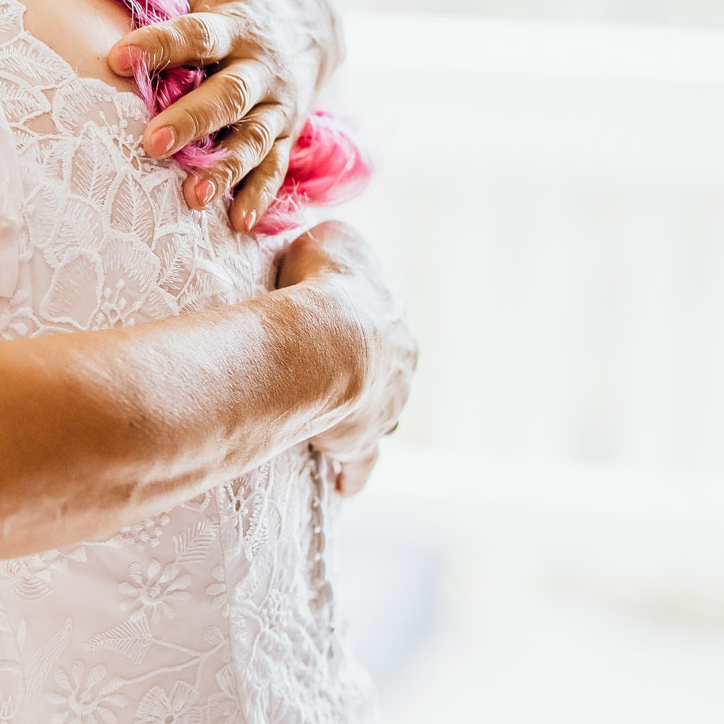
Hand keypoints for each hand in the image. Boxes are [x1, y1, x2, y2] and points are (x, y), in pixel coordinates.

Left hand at [106, 0, 345, 232]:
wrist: (315, 15)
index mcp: (234, 22)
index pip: (195, 33)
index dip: (158, 44)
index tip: (116, 56)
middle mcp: (260, 65)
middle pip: (229, 95)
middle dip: (193, 119)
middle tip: (151, 141)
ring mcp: (278, 104)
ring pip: (253, 139)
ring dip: (224, 169)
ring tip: (191, 198)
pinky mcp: (286, 131)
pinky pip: (274, 167)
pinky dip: (258, 195)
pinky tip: (235, 223)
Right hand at [273, 221, 414, 496]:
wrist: (326, 338)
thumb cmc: (325, 285)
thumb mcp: (334, 240)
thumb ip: (333, 244)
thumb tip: (322, 245)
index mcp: (397, 324)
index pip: (382, 329)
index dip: (356, 329)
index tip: (335, 332)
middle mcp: (402, 368)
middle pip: (386, 374)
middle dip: (364, 374)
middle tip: (332, 376)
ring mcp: (385, 407)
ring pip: (379, 415)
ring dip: (360, 414)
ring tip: (334, 418)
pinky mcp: (361, 439)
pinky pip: (361, 461)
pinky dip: (354, 472)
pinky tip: (345, 484)